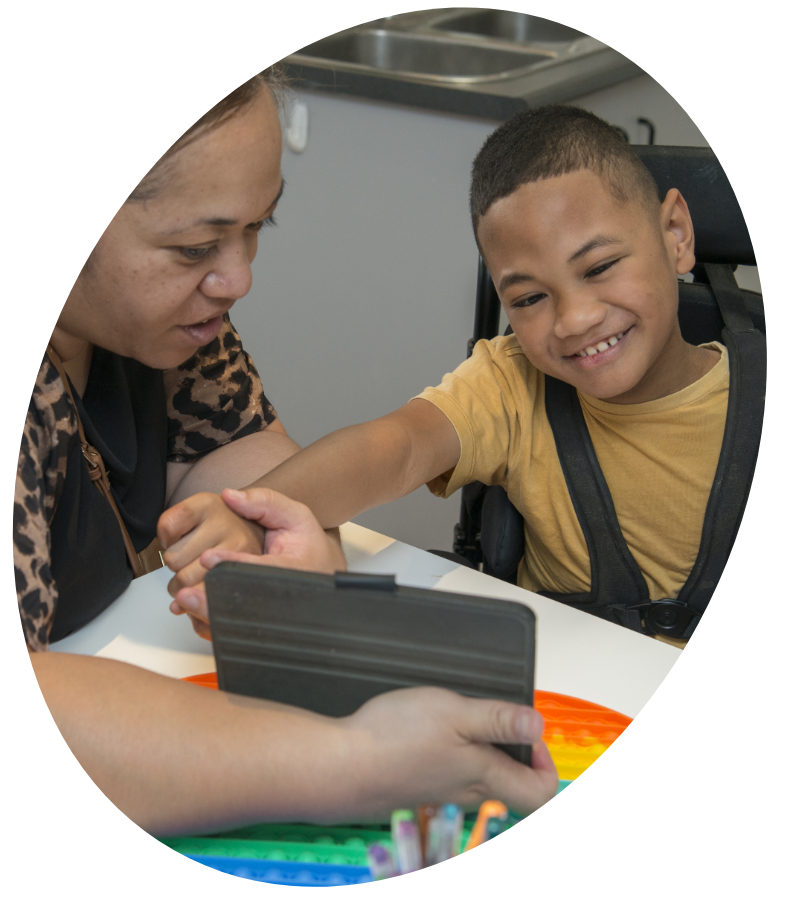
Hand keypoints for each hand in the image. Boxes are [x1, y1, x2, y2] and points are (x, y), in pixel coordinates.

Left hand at [166, 488, 347, 639]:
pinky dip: (211, 623)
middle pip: (245, 602)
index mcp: (294, 569)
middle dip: (213, 598)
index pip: (260, 569)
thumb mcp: (295, 516)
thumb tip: (229, 496)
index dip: (234, 563)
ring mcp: (272, 615)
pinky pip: (234, 629)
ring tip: (184, 602)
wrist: (321, 571)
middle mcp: (283, 597)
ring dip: (207, 613)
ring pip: (238, 621)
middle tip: (185, 592)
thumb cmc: (308, 545)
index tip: (208, 557)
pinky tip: (194, 613)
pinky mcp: (261, 625)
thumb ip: (264, 501)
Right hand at [339, 687, 557, 817]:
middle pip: (511, 788)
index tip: (528, 734)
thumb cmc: (394, 740)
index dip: (545, 765)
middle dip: (513, 753)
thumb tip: (539, 726)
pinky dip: (451, 757)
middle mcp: (468, 794)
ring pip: (479, 782)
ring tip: (461, 720)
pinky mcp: (417, 791)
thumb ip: (498, 720)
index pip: (539, 794)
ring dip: (480, 751)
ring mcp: (441, 795)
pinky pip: (448, 779)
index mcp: (485, 777)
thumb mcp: (454, 714)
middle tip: (495, 720)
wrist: (340, 768)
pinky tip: (430, 734)